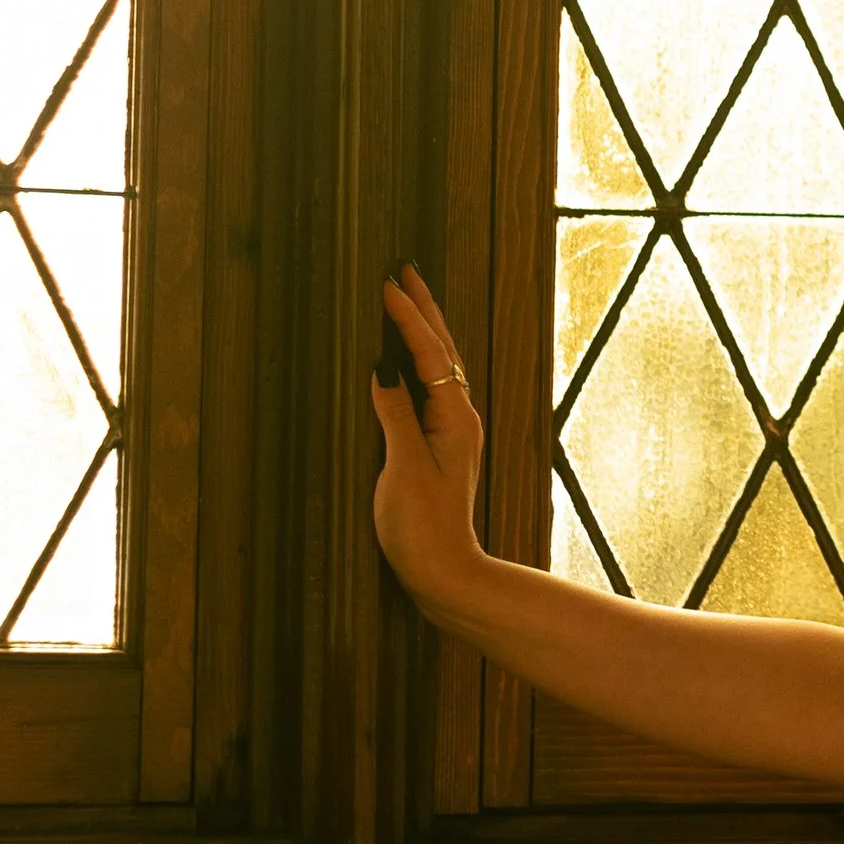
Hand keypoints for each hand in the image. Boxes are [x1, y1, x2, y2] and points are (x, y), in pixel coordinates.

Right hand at [371, 265, 489, 630]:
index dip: (409, 317)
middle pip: (443, 351)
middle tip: (405, 271)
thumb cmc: (421, 527)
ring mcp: (452, 431)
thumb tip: (384, 368)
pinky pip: (430, 387)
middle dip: (423, 310)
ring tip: (406, 299)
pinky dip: (418, 360)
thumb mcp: (401, 469)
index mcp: (455, 419)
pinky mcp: (439, 445)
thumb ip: (394, 416)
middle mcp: (459, 418)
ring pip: (440, 367)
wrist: (443, 572)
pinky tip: (404, 356)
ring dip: (423, 330)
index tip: (389, 284)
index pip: (432, 354)